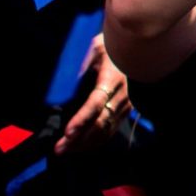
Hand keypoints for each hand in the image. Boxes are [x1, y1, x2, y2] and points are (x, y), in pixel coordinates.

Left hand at [55, 36, 128, 154]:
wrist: (136, 46)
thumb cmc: (111, 46)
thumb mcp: (94, 48)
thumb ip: (81, 65)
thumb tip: (62, 83)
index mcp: (113, 77)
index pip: (96, 103)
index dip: (82, 119)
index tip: (67, 132)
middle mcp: (122, 94)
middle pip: (100, 122)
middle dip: (79, 138)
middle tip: (59, 148)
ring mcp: (126, 103)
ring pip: (105, 130)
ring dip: (85, 143)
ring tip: (65, 150)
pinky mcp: (126, 109)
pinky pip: (111, 130)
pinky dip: (96, 141)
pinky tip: (81, 146)